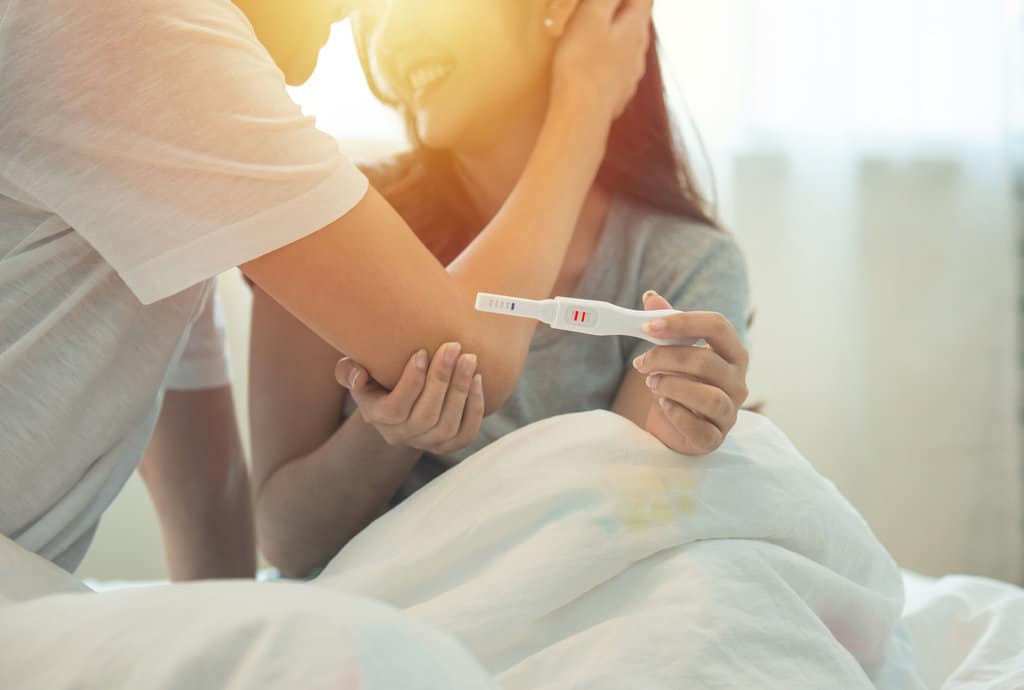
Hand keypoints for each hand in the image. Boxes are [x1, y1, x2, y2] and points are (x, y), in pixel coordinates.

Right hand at [334, 343, 484, 454]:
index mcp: (377, 417)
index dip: (412, 381)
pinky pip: (465, 434)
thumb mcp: (355, 371)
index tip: (422, 351)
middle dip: (441, 379)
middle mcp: (401, 436)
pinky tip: (477, 380)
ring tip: (469, 359)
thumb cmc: (376, 376)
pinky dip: (474, 408)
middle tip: (453, 348)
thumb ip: (349, 371)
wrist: (398, 401)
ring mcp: (426, 444)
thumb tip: (358, 376)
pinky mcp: (448, 445)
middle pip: (426, 415)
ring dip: (460, 391)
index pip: (396, 407)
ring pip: (447, 425)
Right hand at [551, 0, 653, 122]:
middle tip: (607, 9)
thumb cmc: (583, 63)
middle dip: (627, 13)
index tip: (613, 2)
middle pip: (639, 24)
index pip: (645, 0)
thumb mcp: (592, 16)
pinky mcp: (619, 95)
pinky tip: (597, 67)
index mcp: (635, 28)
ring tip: (601, 35)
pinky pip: (618, 72)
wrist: (582, 113)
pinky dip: (611, 63)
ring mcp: (631, 76)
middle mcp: (639, 52)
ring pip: (630, 49)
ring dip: (619, 39)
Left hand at [632, 292, 749, 454]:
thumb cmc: (681, 382)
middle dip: (665, 358)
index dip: (682, 323)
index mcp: (732, 352)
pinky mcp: (715, 438)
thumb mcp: (673, 351)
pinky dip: (675, 414)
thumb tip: (651, 297)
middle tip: (641, 363)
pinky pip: (698, 427)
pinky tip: (663, 406)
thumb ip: (667, 325)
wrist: (678, 426)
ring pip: (707, 396)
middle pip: (706, 361)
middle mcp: (738, 381)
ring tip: (651, 384)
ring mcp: (730, 412)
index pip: (718, 326)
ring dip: (671, 386)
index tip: (647, 327)